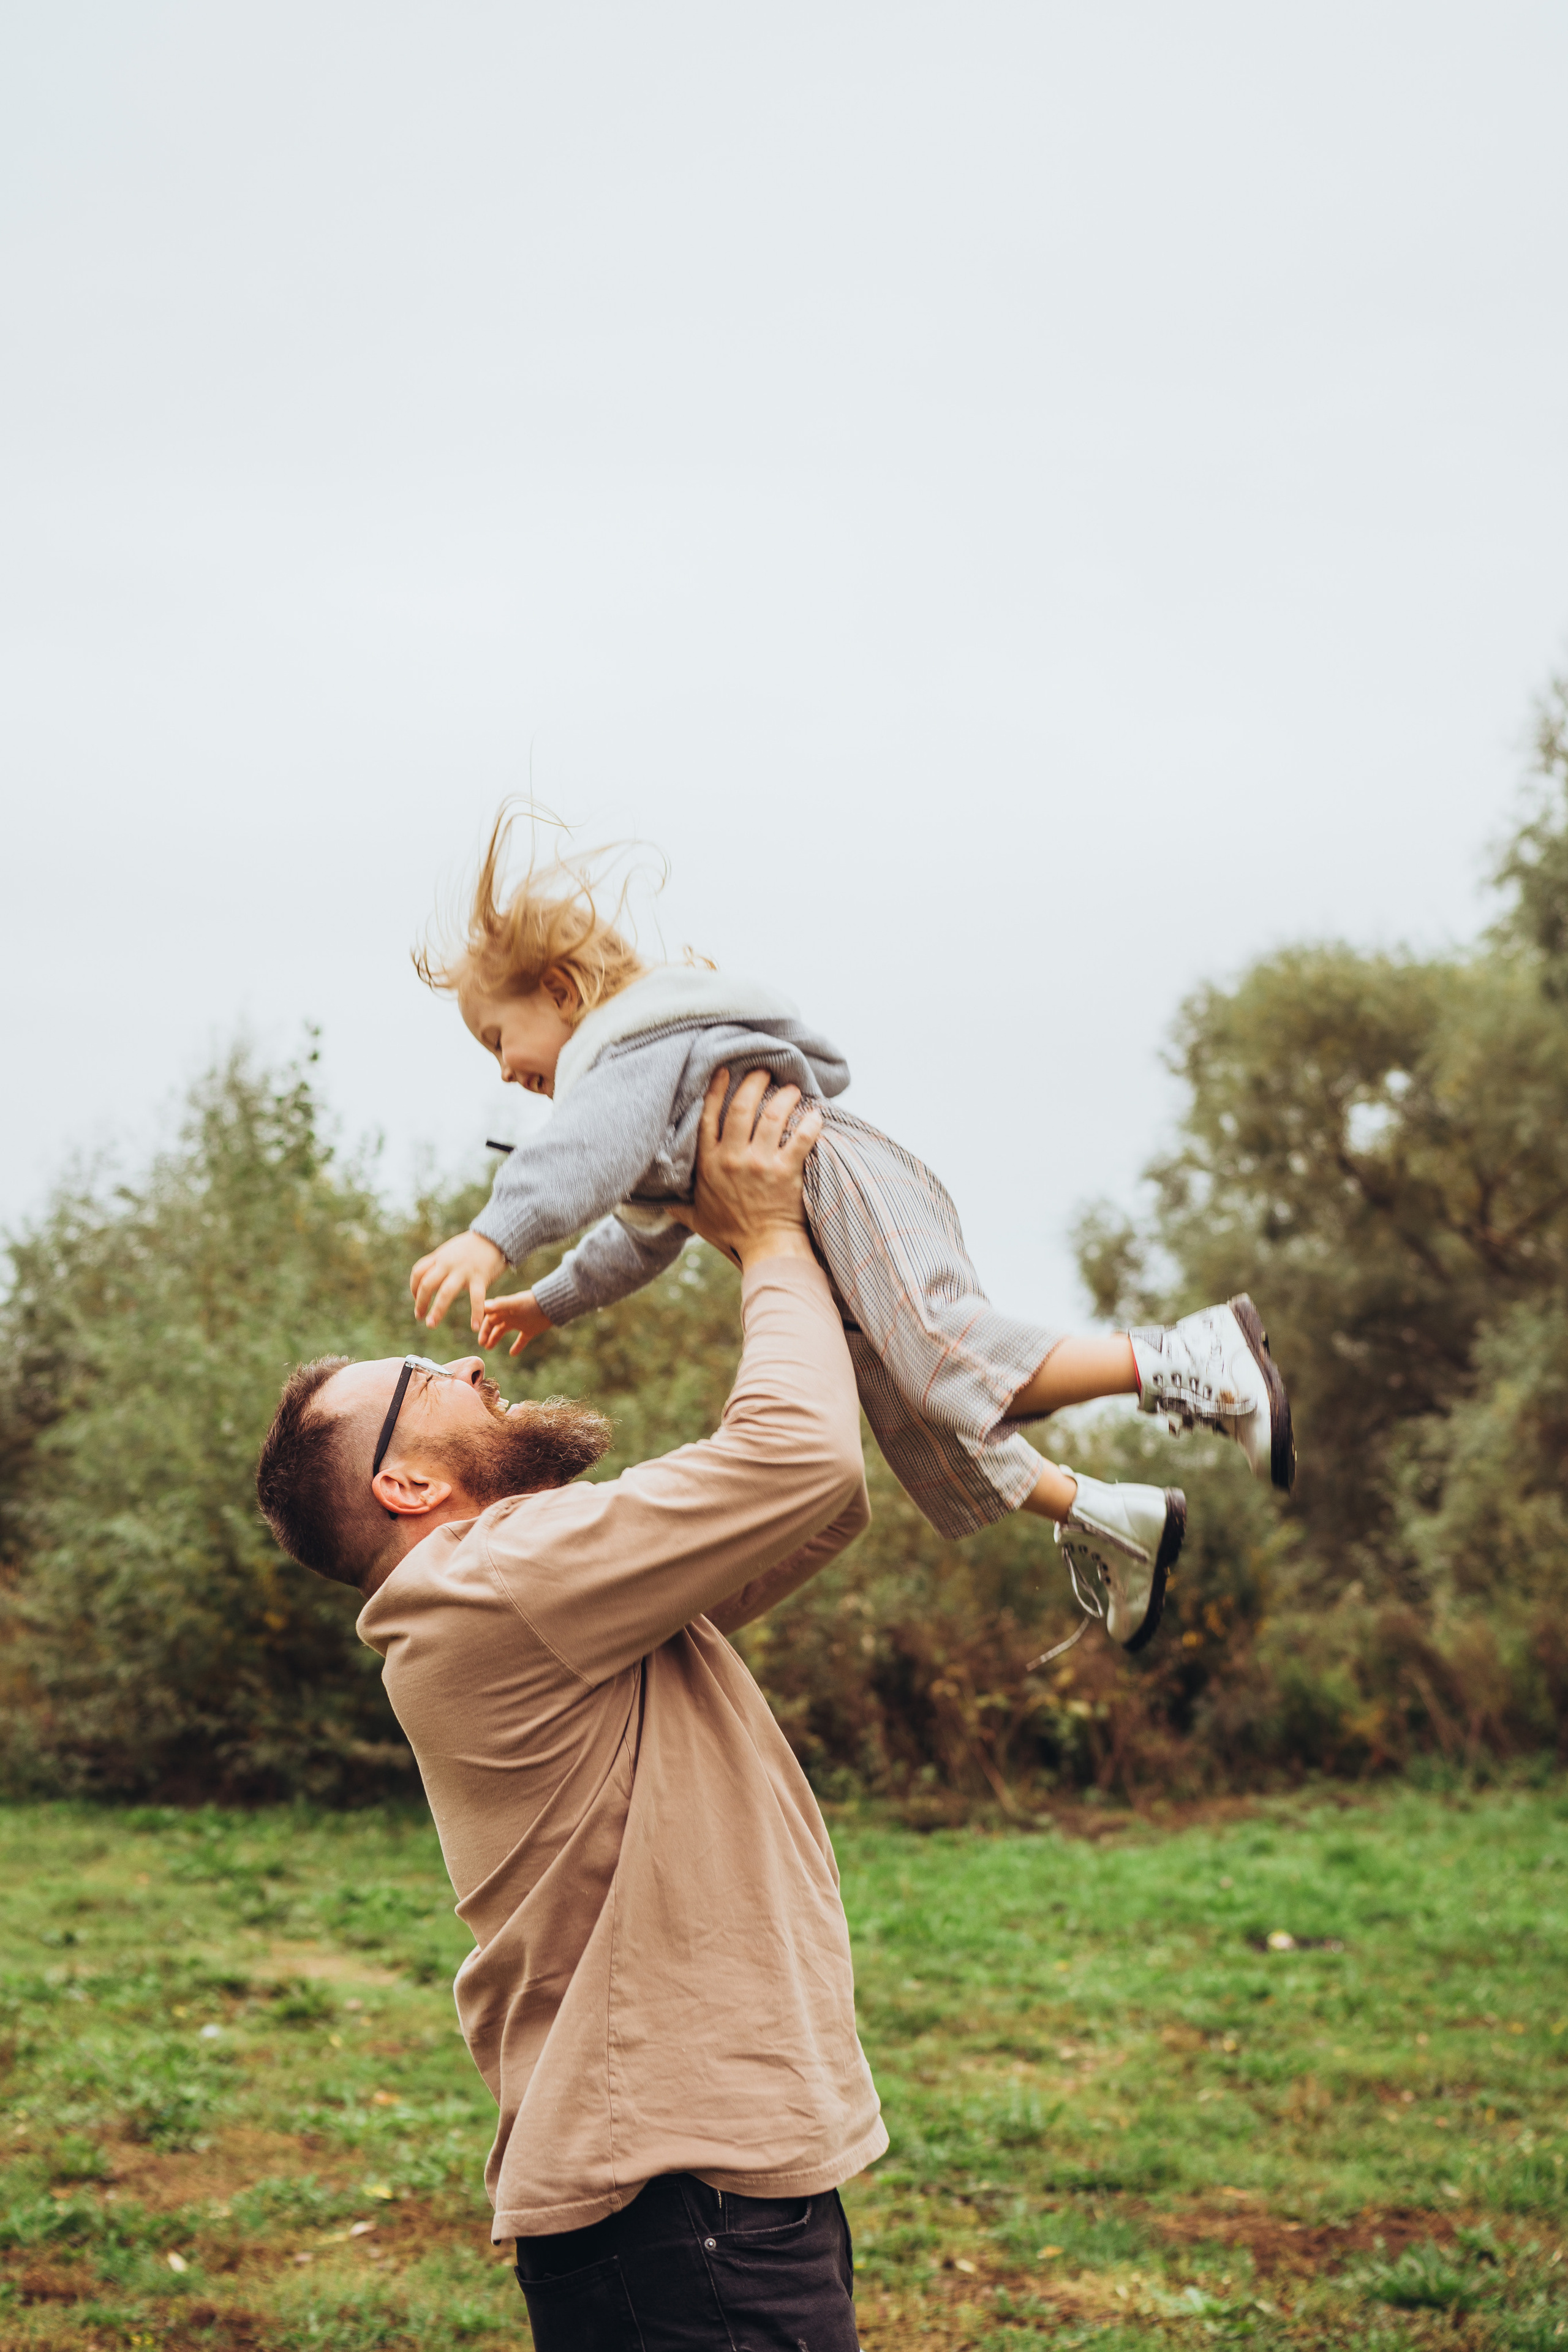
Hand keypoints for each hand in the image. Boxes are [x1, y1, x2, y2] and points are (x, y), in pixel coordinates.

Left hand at [410, 1229, 507, 1330]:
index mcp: (440, 1257)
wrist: (496, 1236)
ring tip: (431, 1325)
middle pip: (427, 1284)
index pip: (418, 1272)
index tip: (417, 1299)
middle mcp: (448, 1264)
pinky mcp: (480, 1277)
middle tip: (419, 1317)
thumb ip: (439, 1262)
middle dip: (421, 1303)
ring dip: (437, 1310)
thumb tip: (428, 1276)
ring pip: (445, 1293)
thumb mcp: (451, 1250)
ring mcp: (464, 1271)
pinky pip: (476, 1298)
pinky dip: (476, 1314)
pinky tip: (475, 1327)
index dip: (414, 1287)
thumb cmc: (472, 1246)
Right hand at [476, 1289, 551, 1357]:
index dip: (482, 1325)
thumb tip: (484, 1306)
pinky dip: (517, 1347)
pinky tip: (512, 1354)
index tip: (477, 1334)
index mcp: (504, 1308)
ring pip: (503, 1331)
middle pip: (494, 1325)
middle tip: (481, 1344)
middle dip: (486, 1334)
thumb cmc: (531, 1302)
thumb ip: (500, 1305)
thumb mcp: (514, 1303)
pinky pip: (521, 1340)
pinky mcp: (530, 1330)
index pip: (488, 1317)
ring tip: (488, 1348)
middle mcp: (510, 1315)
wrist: (551, 1305)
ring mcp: (519, 1322)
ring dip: (495, 1339)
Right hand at [667, 1068, 822, 1269]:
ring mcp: (760, 1164)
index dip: (716, 1089)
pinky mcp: (786, 1172)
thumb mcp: (697, 1218)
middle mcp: (732, 1159)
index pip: (709, 1116)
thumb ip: (678, 1205)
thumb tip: (658, 1202)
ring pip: (771, 1116)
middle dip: (754, 1082)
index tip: (725, 1070)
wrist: (764, 1249)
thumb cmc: (731, 1234)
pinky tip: (816, 1113)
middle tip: (765, 1070)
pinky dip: (811, 1123)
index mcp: (709, 1163)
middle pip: (741, 1107)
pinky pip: (801, 1138)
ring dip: (784, 1097)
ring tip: (793, 1088)